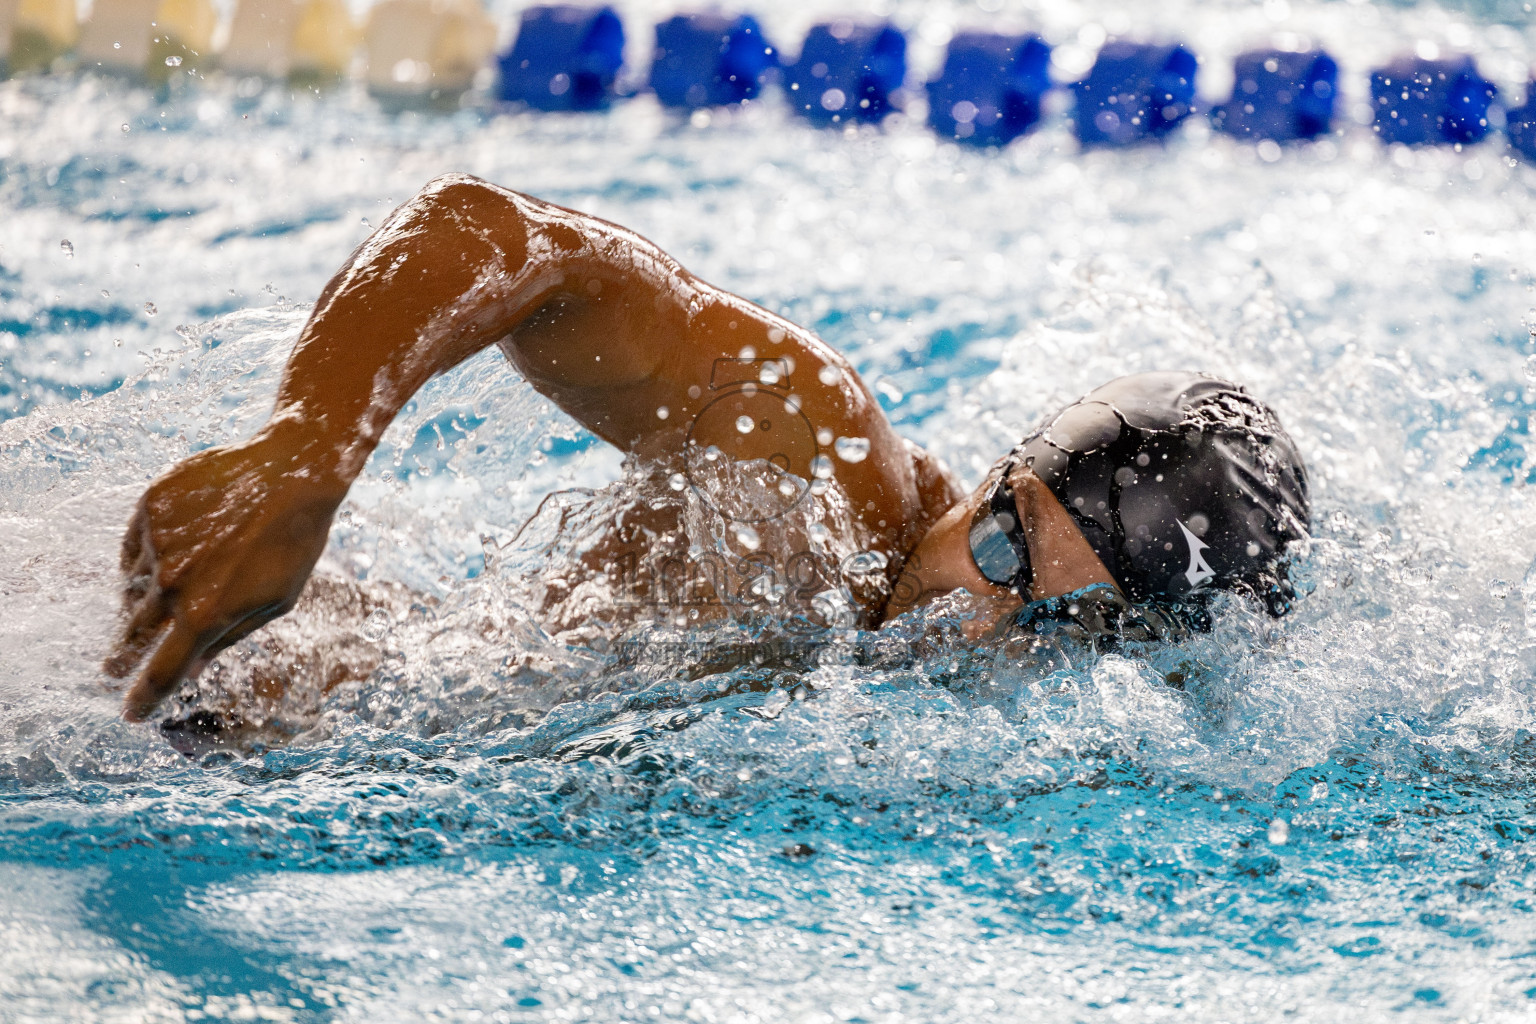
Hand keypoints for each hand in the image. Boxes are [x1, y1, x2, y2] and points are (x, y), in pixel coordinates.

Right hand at [104, 424, 345, 720]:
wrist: (293, 471)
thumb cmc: (295, 542)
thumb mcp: (275, 601)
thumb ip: (228, 637)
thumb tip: (191, 670)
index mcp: (207, 614)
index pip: (162, 672)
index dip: (143, 698)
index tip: (131, 713)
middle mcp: (173, 583)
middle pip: (133, 634)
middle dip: (122, 655)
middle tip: (110, 669)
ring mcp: (157, 544)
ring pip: (131, 588)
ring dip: (138, 603)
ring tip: (153, 604)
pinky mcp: (149, 508)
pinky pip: (133, 548)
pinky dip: (143, 560)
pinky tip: (160, 561)